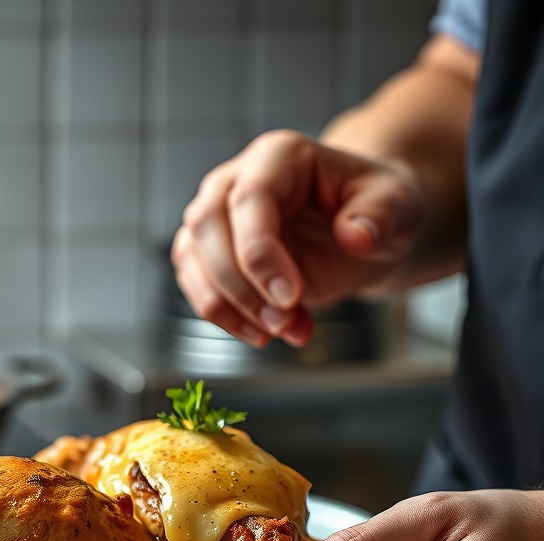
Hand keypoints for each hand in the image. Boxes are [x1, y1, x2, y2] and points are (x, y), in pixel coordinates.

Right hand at [171, 129, 423, 347]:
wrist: (364, 233)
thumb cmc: (376, 210)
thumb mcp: (398, 206)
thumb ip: (381, 214)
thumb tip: (355, 236)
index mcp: (280, 157)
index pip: (249, 200)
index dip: (261, 254)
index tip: (291, 297)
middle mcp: (236, 181)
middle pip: (207, 227)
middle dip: (240, 285)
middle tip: (282, 321)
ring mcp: (216, 217)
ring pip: (192, 258)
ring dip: (228, 307)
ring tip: (279, 332)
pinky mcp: (209, 254)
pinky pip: (196, 285)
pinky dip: (225, 318)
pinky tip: (264, 334)